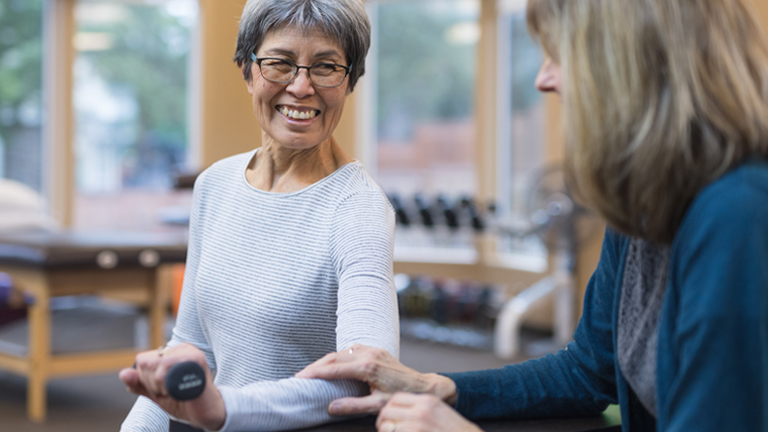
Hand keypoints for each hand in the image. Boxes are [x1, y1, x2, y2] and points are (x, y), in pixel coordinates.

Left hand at [119, 343, 225, 430]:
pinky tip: (180, 390)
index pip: (142, 360)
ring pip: (158, 365)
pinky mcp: (198, 362)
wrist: (207, 414)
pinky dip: (170, 386)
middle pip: (147, 362)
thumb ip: (140, 384)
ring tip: (176, 390)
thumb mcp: (157, 393)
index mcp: (172, 353)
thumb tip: (123, 373)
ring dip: (162, 386)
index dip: (146, 380)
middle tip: (170, 391)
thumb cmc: (185, 402)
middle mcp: (182, 349)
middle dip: (152, 384)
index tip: (162, 389)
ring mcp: (190, 354)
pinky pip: (170, 369)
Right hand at [295, 344, 456, 415]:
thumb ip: (353, 406)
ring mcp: (372, 350)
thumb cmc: (402, 396)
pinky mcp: (376, 350)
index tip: (300, 378)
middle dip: (315, 366)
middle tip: (300, 375)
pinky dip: (338, 356)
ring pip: (341, 352)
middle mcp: (368, 354)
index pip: (334, 369)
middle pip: (334, 357)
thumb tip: (330, 407)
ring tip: (312, 370)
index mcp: (367, 367)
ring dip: (326, 360)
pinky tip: (332, 363)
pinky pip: (351, 349)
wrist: (423, 385)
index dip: (315, 373)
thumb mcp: (378, 405)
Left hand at [376, 393, 482, 431]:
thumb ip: (421, 407)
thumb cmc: (455, 430)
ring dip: (385, 431)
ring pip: (387, 427)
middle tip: (385, 428)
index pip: (396, 398)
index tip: (388, 414)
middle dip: (382, 421)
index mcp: (427, 401)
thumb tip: (402, 410)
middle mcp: (420, 412)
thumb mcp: (439, 410)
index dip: (389, 407)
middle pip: (387, 411)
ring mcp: (417, 427)